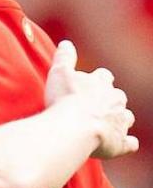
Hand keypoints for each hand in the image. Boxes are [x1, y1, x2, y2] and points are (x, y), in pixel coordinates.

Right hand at [44, 40, 136, 158]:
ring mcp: (120, 122)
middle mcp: (116, 100)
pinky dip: (127, 143)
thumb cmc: (64, 99)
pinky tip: (123, 144)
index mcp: (101, 83)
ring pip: (126, 118)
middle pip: (118, 97)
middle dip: (109, 101)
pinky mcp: (120, 142)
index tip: (88, 85)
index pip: (103, 77)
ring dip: (119, 120)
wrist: (74, 128)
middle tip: (94, 107)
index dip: (96, 81)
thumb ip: (64, 57)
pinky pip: (129, 143)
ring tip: (105, 125)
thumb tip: (66, 43)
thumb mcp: (59, 73)